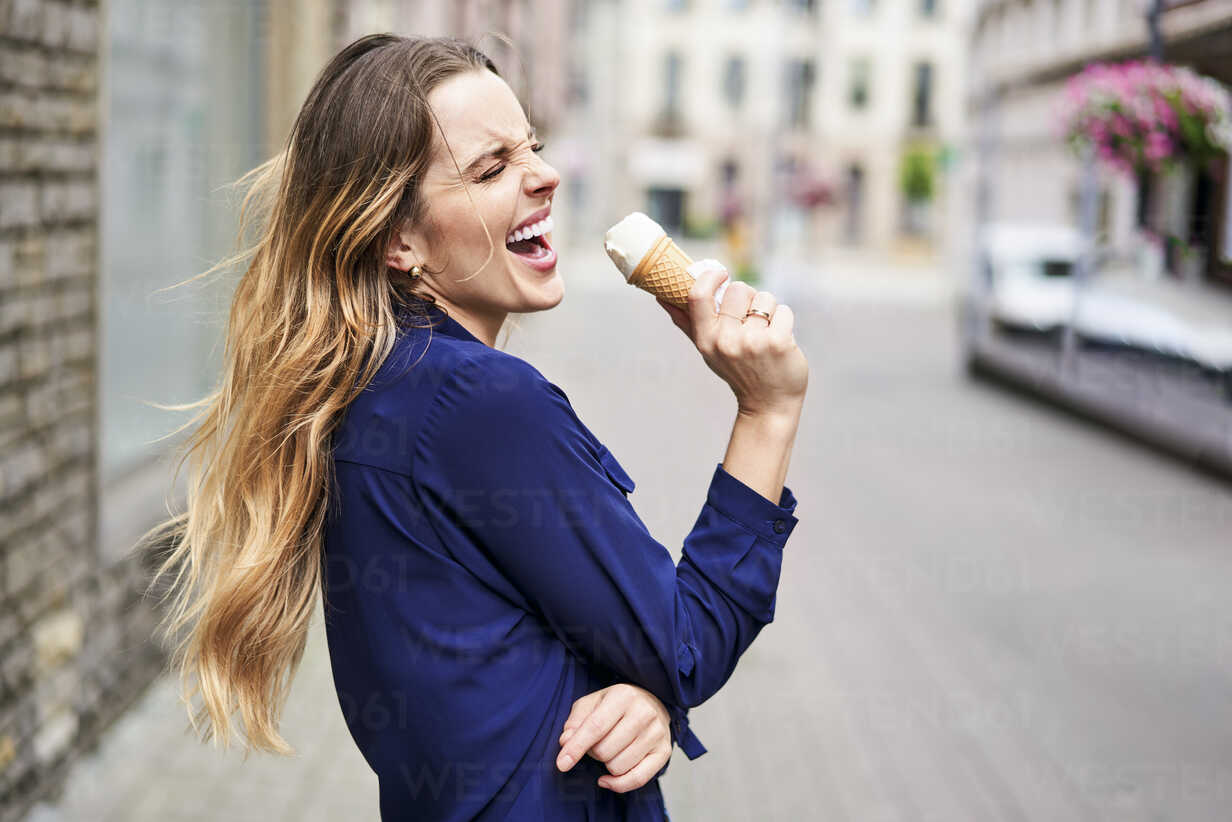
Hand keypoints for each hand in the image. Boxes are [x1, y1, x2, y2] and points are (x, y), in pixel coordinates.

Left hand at [555, 683, 671, 792]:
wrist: (651, 703)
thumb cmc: (615, 705)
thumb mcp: (591, 703)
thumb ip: (575, 721)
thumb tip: (565, 741)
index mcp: (623, 696)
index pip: (595, 727)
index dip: (576, 747)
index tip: (561, 764)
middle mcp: (644, 713)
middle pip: (605, 750)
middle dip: (593, 753)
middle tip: (596, 743)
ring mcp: (657, 733)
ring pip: (618, 767)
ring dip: (606, 765)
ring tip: (610, 750)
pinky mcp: (664, 751)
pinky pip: (637, 779)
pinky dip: (618, 784)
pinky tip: (607, 778)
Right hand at [657, 261, 808, 417]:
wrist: (768, 404)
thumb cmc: (738, 371)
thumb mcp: (708, 350)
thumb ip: (686, 322)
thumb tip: (662, 297)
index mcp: (706, 339)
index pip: (699, 296)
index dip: (710, 277)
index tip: (721, 274)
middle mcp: (726, 341)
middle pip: (738, 289)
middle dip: (749, 297)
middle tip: (751, 318)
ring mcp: (753, 342)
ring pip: (764, 297)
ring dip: (769, 309)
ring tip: (766, 332)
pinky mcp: (779, 342)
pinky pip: (783, 310)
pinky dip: (784, 320)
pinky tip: (780, 340)